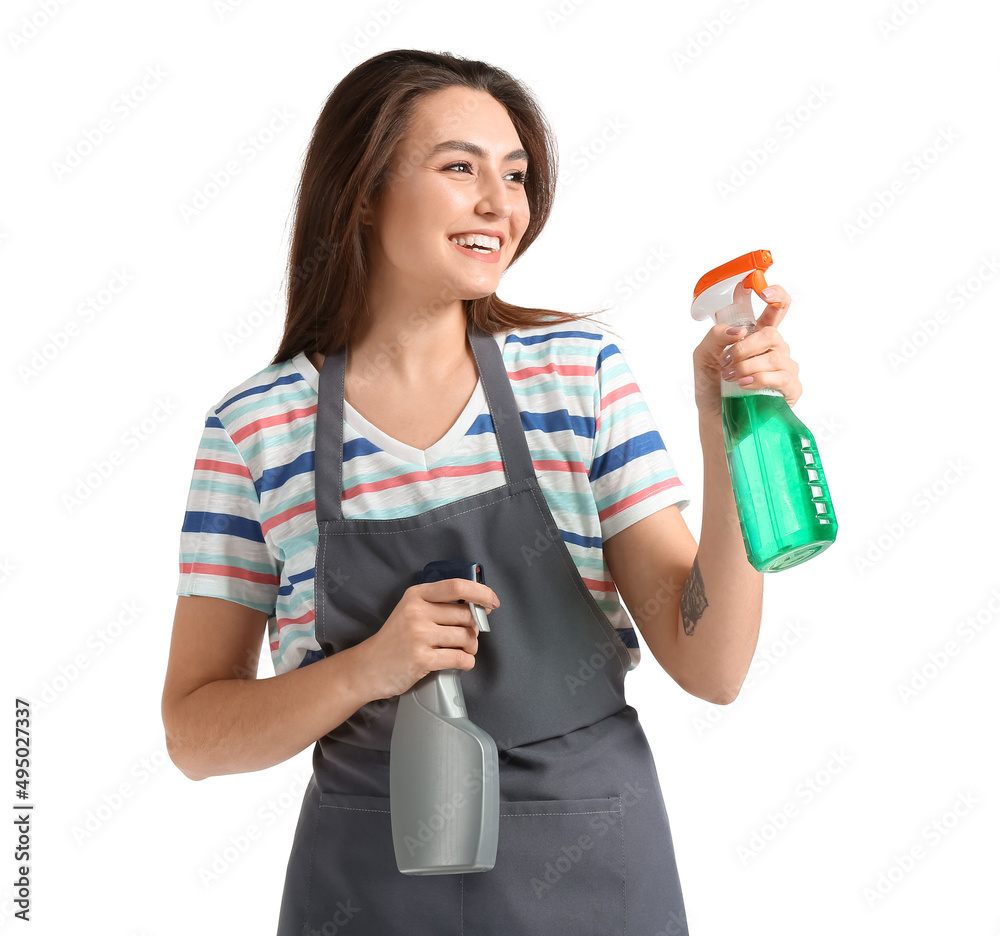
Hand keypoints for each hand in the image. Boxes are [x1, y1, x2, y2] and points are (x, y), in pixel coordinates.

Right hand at [355, 578, 499, 701]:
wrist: (368, 667)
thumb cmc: (396, 639)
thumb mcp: (412, 610)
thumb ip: (440, 604)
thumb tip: (480, 606)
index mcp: (417, 594)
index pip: (456, 586)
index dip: (481, 593)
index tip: (493, 602)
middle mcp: (417, 611)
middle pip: (466, 615)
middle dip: (475, 628)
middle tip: (467, 637)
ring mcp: (419, 635)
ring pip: (466, 637)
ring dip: (472, 647)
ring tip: (462, 650)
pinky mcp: (421, 659)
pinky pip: (460, 658)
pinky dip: (467, 662)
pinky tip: (461, 662)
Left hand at [692, 283, 801, 420]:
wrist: (715, 417)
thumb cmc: (712, 386)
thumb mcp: (703, 356)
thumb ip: (715, 337)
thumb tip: (738, 331)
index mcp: (757, 336)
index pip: (777, 309)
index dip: (777, 296)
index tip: (765, 292)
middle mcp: (775, 349)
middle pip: (771, 334)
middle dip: (744, 347)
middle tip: (725, 362)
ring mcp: (785, 368)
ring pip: (775, 356)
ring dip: (746, 366)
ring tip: (730, 378)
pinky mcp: (790, 389)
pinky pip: (781, 377)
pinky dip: (758, 379)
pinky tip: (744, 385)